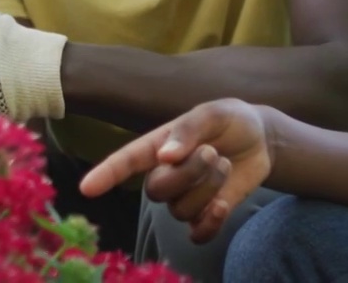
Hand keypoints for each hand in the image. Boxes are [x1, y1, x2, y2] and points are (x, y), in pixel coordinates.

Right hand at [80, 99, 273, 242]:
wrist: (260, 139)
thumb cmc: (229, 121)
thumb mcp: (213, 113)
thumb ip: (188, 130)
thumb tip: (165, 156)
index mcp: (157, 146)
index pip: (126, 162)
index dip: (106, 174)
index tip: (87, 188)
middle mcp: (164, 175)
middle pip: (157, 190)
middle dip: (188, 173)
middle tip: (213, 152)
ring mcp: (184, 198)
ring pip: (180, 210)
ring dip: (209, 187)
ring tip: (225, 164)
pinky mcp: (205, 215)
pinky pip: (197, 234)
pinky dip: (211, 223)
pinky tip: (223, 204)